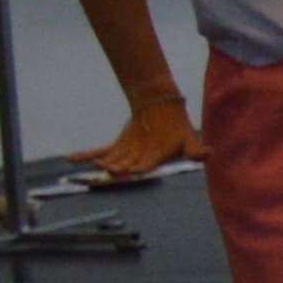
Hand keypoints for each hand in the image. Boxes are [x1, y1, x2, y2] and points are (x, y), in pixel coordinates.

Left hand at [79, 90, 196, 179]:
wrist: (162, 112)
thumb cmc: (177, 129)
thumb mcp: (189, 139)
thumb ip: (197, 151)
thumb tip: (211, 154)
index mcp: (155, 160)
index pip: (146, 165)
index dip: (138, 168)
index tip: (130, 170)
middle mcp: (138, 160)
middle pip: (126, 165)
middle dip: (116, 168)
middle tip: (107, 169)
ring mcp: (125, 154)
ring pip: (112, 160)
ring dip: (102, 163)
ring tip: (94, 164)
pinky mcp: (116, 147)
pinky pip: (98, 151)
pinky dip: (84, 155)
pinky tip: (71, 158)